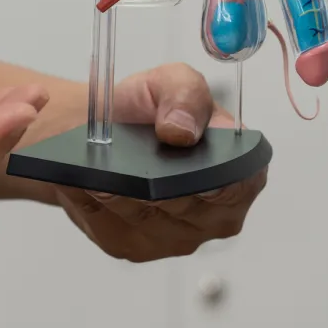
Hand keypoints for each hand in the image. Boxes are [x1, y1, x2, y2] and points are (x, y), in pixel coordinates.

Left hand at [53, 63, 267, 261]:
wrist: (107, 130)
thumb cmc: (148, 110)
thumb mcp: (173, 81)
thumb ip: (186, 94)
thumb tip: (182, 130)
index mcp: (239, 171)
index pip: (241, 183)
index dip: (218, 177)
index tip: (187, 161)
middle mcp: (215, 214)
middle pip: (187, 206)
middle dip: (155, 181)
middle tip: (126, 160)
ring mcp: (176, 237)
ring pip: (145, 217)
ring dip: (119, 191)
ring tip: (98, 167)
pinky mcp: (135, 247)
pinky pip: (112, 227)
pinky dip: (95, 203)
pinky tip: (86, 182)